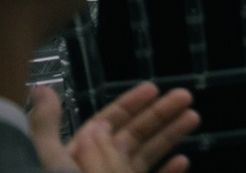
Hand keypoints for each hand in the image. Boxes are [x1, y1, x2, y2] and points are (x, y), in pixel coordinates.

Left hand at [30, 79, 197, 172]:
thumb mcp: (50, 160)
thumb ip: (48, 128)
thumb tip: (44, 91)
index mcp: (77, 155)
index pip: (107, 123)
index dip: (129, 104)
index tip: (153, 88)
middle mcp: (98, 168)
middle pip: (133, 135)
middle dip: (159, 114)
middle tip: (185, 97)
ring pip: (146, 156)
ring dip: (170, 136)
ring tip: (193, 118)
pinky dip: (168, 172)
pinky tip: (183, 162)